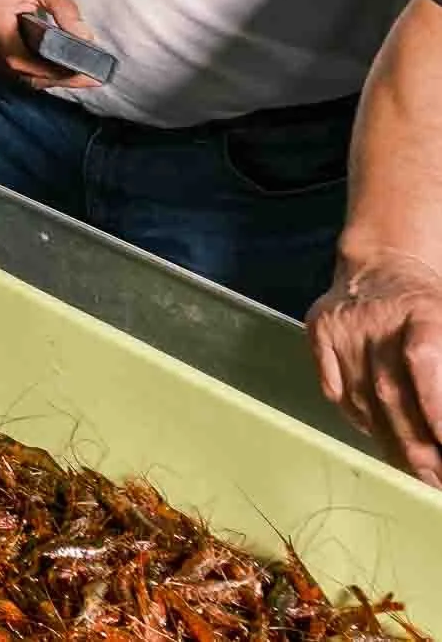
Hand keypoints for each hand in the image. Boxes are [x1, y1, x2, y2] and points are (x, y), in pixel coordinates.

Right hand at [0, 0, 104, 89]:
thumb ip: (64, 9)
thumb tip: (84, 37)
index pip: (23, 60)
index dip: (53, 72)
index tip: (82, 74)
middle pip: (22, 74)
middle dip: (56, 78)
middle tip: (86, 78)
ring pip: (17, 75)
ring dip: (45, 78)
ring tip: (74, 75)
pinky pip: (11, 70)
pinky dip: (33, 72)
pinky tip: (52, 68)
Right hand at [309, 250, 441, 486]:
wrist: (383, 266)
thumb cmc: (428, 307)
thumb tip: (441, 427)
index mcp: (422, 309)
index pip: (424, 359)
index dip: (434, 407)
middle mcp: (375, 317)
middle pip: (390, 392)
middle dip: (416, 444)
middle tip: (435, 479)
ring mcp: (341, 326)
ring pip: (361, 399)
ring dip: (389, 443)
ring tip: (414, 472)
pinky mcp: (317, 333)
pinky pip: (335, 391)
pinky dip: (357, 419)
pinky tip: (378, 437)